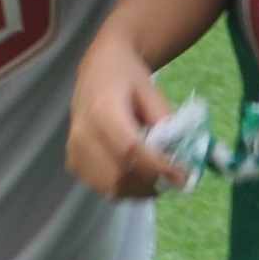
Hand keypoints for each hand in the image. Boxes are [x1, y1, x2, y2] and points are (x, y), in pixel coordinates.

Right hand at [68, 25, 186, 199]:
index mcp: (102, 110)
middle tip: (175, 181)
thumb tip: (179, 158)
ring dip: (141, 190)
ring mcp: (74, 151)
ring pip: (112, 188)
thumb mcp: (152, 93)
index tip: (184, 176)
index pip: (131, 150)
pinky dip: (128, 188)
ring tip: (160, 178)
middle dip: (152, 184)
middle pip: (119, 176)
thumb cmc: (126, 77)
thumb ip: (165, 125)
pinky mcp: (74, 163)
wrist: (97, 69)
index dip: (158, 168)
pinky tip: (140, 175)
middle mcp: (82, 134)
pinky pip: (104, 187)